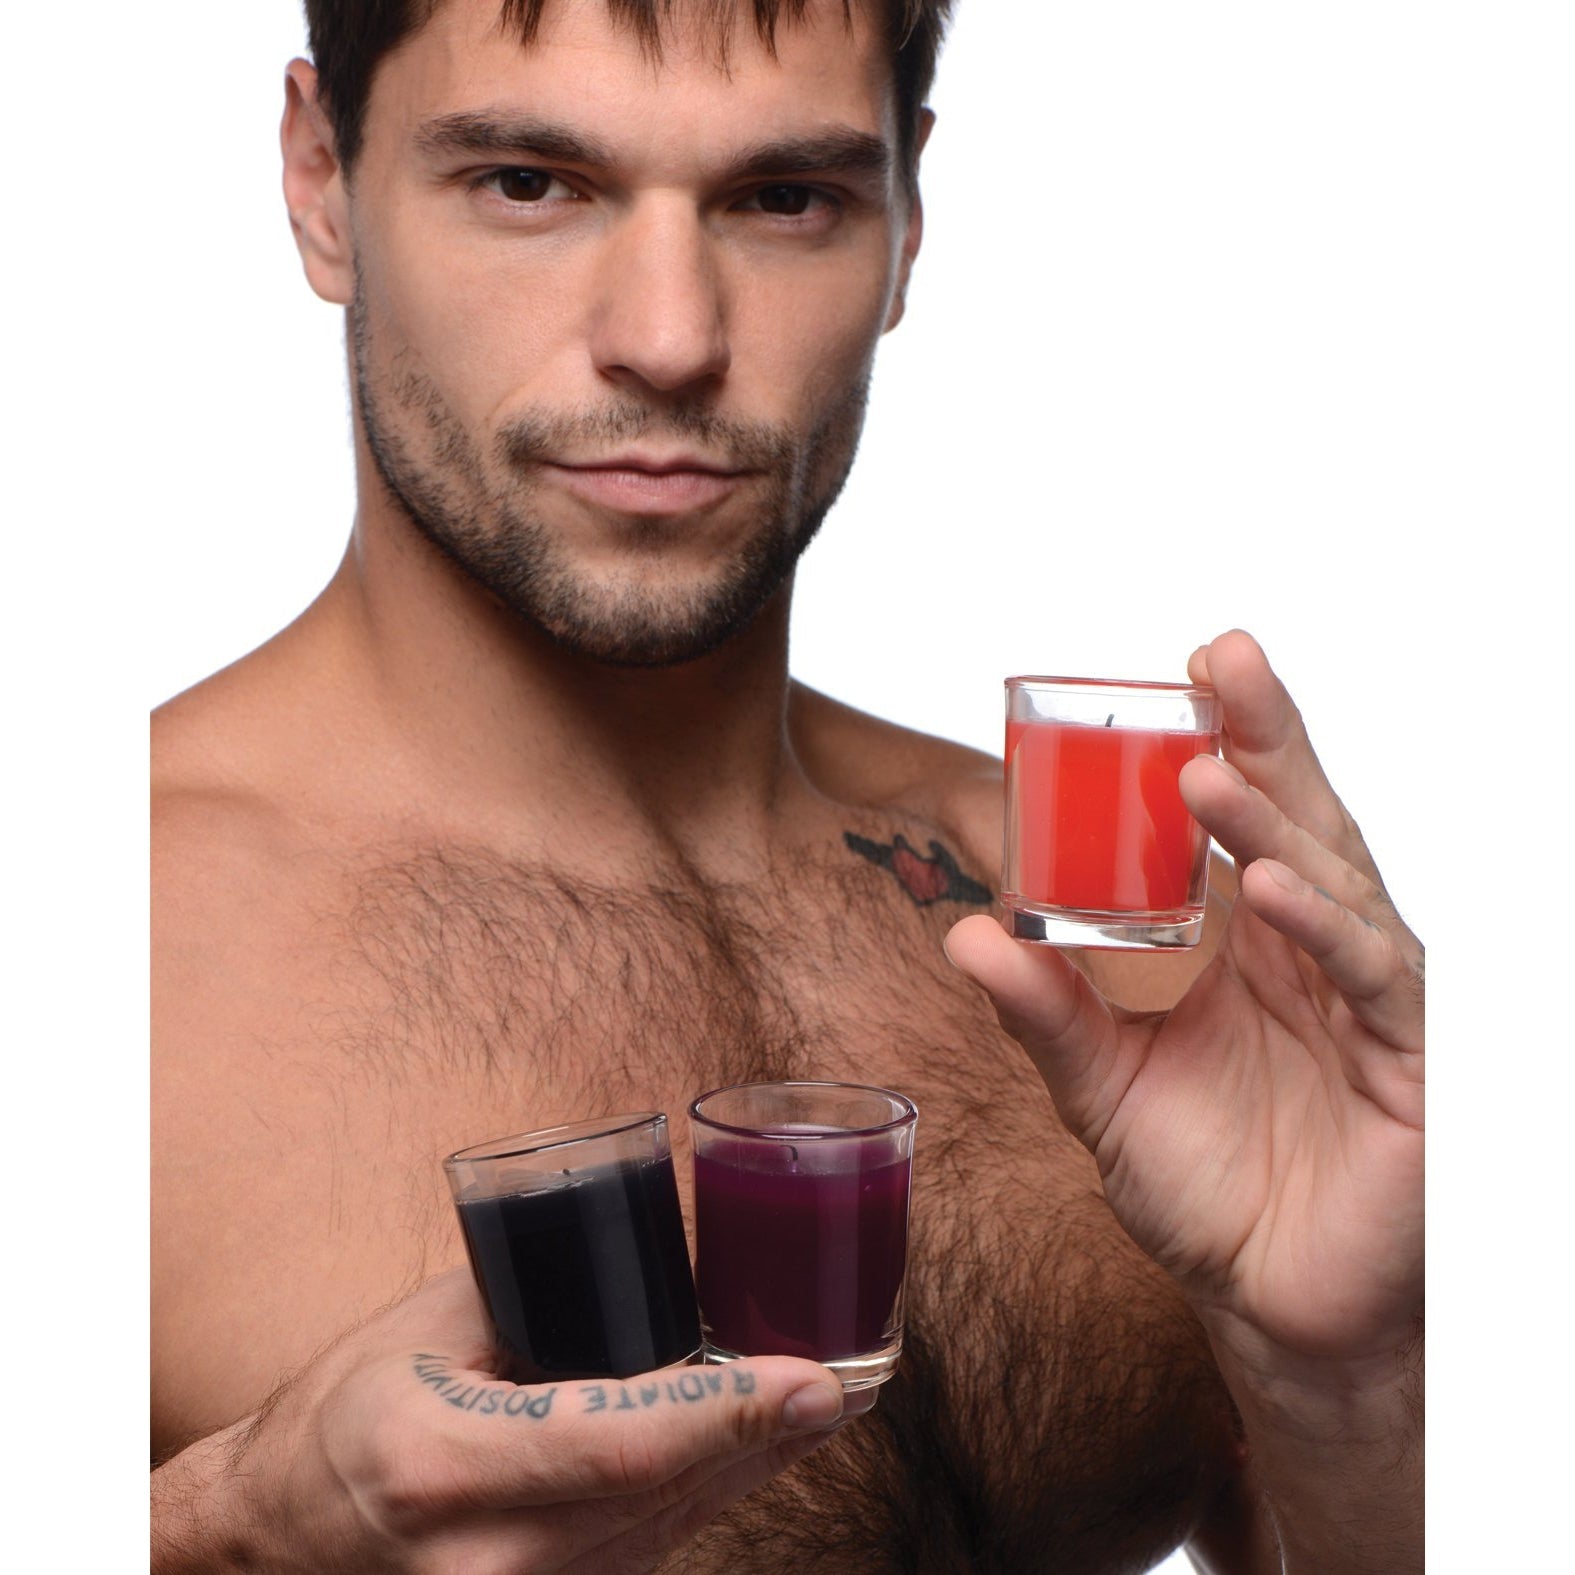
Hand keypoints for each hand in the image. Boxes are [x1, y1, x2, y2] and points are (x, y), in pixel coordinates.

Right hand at [153, 1268, 845, 1572]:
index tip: (819, 1383)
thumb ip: (543, 1294)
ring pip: (667, 1529)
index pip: (623, 1443)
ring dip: (748, 1467)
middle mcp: (491, 1557)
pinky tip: (746, 1449)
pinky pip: (643, 1551)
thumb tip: (658, 1252)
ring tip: (820, 1404)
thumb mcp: (430, 1328)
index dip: (731, 1416)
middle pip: (666, 1493)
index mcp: (451, 1466)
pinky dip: (699, 1496)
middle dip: (768, 1437)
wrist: (277, 1540)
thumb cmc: (346, 1412)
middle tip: (857, 1377)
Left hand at [946, 630, 1422, 1366]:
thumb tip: (967, 934)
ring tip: (1212, 774)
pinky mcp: (1409, 1063)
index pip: (1245, 819)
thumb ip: (1045, 1013)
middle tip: (1224, 657)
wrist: (1271, 1307)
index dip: (1228, 738)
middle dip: (1266, 735)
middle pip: (1300, 819)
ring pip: (1335, 884)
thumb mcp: (1104, 1087)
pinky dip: (1326, 930)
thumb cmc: (1205, 1188)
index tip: (1187, 669)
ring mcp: (1366, 1002)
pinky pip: (1374, 978)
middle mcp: (1314, 953)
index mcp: (1249, 944)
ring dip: (1276, 824)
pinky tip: (1273, 892)